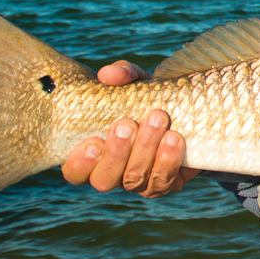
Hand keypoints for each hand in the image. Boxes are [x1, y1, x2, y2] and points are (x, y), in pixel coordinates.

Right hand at [60, 61, 196, 197]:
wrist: (185, 112)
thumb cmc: (146, 98)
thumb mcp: (135, 83)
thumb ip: (122, 75)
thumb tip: (108, 74)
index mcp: (92, 154)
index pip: (74, 171)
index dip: (81, 163)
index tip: (93, 141)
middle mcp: (111, 173)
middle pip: (104, 179)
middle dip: (116, 152)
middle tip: (127, 124)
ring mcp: (137, 183)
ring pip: (134, 179)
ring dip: (145, 149)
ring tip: (157, 120)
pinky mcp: (164, 184)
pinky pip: (163, 181)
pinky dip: (168, 159)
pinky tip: (174, 138)